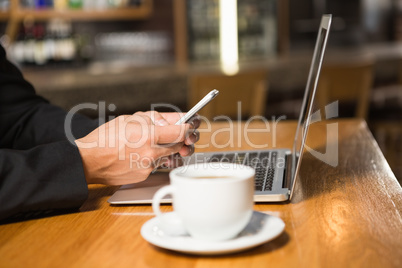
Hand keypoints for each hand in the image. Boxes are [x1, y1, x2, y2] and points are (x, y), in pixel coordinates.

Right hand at [75, 111, 198, 184]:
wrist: (89, 161)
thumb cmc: (105, 138)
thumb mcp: (129, 118)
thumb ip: (152, 118)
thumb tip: (169, 122)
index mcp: (148, 135)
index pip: (181, 131)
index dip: (189, 127)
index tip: (190, 125)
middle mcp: (151, 152)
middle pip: (179, 146)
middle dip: (181, 139)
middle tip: (179, 134)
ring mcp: (149, 166)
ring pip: (168, 156)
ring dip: (166, 149)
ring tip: (153, 143)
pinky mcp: (144, 176)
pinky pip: (156, 165)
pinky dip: (153, 158)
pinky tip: (141, 154)